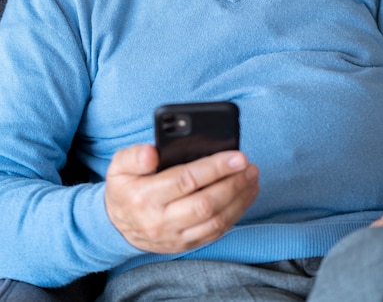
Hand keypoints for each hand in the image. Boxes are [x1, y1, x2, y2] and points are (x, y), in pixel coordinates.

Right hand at [104, 144, 258, 252]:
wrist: (117, 226)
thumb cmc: (125, 188)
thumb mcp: (118, 166)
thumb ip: (133, 156)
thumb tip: (151, 152)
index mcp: (144, 197)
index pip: (185, 180)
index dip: (214, 167)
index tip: (236, 155)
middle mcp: (160, 220)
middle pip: (205, 204)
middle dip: (233, 184)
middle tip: (249, 166)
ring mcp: (174, 236)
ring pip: (214, 221)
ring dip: (239, 199)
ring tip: (252, 178)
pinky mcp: (185, 244)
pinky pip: (215, 232)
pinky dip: (235, 214)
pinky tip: (244, 196)